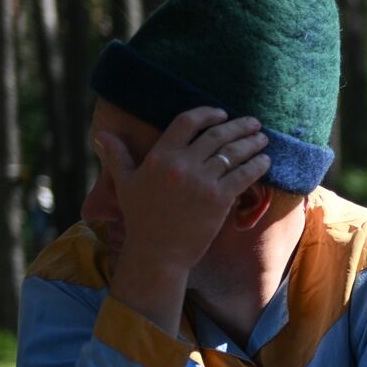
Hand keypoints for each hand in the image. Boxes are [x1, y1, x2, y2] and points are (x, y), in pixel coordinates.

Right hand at [97, 107, 269, 274]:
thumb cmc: (141, 219)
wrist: (158, 253)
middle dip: (239, 126)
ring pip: (233, 153)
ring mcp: (202, 181)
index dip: (208, 113)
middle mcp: (182, 164)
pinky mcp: (219, 199)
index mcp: (160, 156)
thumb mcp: (125, 184)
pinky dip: (257, 166)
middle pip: (216, 134)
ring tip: (263, 138)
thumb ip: (117, 156)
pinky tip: (265, 161)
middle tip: (254, 123)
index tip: (222, 113)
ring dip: (252, 142)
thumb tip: (101, 134)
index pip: (187, 121)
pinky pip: (244, 175)